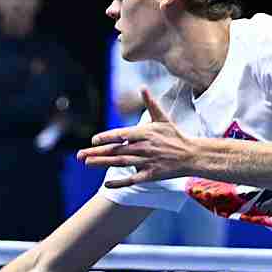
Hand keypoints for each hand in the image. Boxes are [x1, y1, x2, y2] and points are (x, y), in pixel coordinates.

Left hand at [76, 88, 191, 186]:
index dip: (106, 137)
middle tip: (80, 155)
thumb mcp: (162, 118)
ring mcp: (146, 162)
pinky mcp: (150, 175)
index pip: (121, 135)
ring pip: (120, 163)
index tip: (93, 140)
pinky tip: (107, 184)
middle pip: (116, 150)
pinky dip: (120, 182)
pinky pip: (132, 179)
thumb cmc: (175, 136)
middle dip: (96, 153)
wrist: (191, 155)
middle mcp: (143, 148)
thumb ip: (150, 103)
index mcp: (144, 133)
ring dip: (102, 164)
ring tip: (87, 164)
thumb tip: (143, 87)